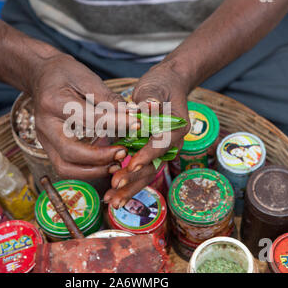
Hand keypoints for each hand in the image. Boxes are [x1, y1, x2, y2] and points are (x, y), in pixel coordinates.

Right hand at [30, 53, 134, 179]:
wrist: (41, 76)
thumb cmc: (65, 74)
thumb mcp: (87, 78)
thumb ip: (108, 99)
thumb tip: (132, 115)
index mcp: (53, 102)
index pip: (88, 118)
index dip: (115, 123)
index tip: (136, 124)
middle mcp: (45, 125)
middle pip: (71, 152)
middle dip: (100, 157)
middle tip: (123, 152)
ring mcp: (44, 140)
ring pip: (65, 167)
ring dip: (93, 171)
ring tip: (116, 164)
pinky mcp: (48, 148)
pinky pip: (66, 167)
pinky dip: (87, 170)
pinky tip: (106, 164)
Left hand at [104, 62, 190, 207]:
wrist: (166, 88)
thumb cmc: (161, 86)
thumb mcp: (155, 87)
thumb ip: (151, 98)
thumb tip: (149, 105)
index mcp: (176, 127)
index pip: (163, 143)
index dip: (148, 154)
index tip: (132, 163)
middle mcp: (170, 143)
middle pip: (154, 165)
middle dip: (135, 178)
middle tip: (115, 186)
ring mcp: (159, 152)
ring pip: (146, 174)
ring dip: (129, 188)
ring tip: (111, 202)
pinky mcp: (148, 154)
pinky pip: (139, 172)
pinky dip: (126, 184)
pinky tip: (112, 196)